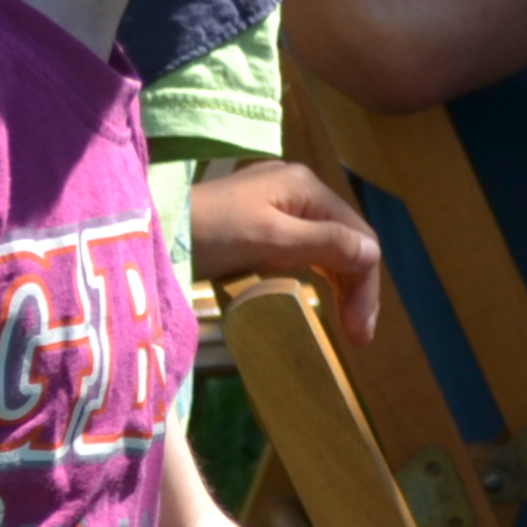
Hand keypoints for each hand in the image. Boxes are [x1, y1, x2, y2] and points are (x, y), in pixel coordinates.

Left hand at [189, 159, 382, 345]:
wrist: (153, 229)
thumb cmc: (209, 233)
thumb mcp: (271, 240)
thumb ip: (325, 244)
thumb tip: (373, 254)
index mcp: (307, 188)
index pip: (357, 238)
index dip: (364, 285)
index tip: (359, 333)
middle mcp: (298, 190)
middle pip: (344, 242)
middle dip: (355, 288)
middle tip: (357, 338)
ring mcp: (277, 205)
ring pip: (324, 248)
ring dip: (338, 285)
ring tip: (345, 324)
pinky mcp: (257, 224)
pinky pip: (300, 250)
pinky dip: (314, 275)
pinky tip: (318, 296)